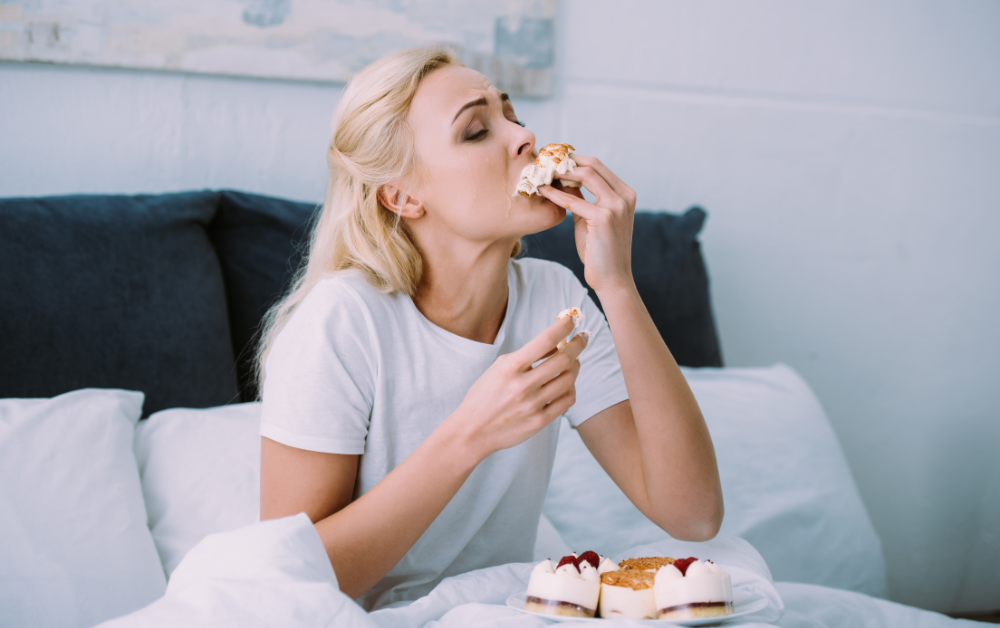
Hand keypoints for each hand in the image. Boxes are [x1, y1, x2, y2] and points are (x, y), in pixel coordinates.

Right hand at [449, 316, 588, 457]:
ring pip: (569, 379)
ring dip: (575, 365)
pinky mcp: (539, 421)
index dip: (564, 326)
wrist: (473, 431)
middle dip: (578, 344)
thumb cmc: (485, 395)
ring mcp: (532, 405)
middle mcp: (522, 385)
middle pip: (564, 359)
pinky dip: (570, 387)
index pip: (545, 340)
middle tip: (582, 338)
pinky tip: (566, 383)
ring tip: (573, 361)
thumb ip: (526, 355)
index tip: (572, 319)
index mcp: (510, 367)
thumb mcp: (499, 368)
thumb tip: (556, 343)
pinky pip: (567, 400)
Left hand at [536, 155, 636, 292]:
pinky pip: (574, 200)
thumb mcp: (590, 218)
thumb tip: (563, 181)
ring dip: (561, 172)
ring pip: (585, 175)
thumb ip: (582, 198)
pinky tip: (542, 191)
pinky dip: (556, 194)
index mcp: (625, 193)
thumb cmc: (599, 250)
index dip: (574, 159)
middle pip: (592, 164)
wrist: (611, 278)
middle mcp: (624, 196)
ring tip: (542, 172)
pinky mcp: (604, 218)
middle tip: (545, 160)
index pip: (597, 165)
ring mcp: (616, 206)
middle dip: (566, 160)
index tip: (554, 158)